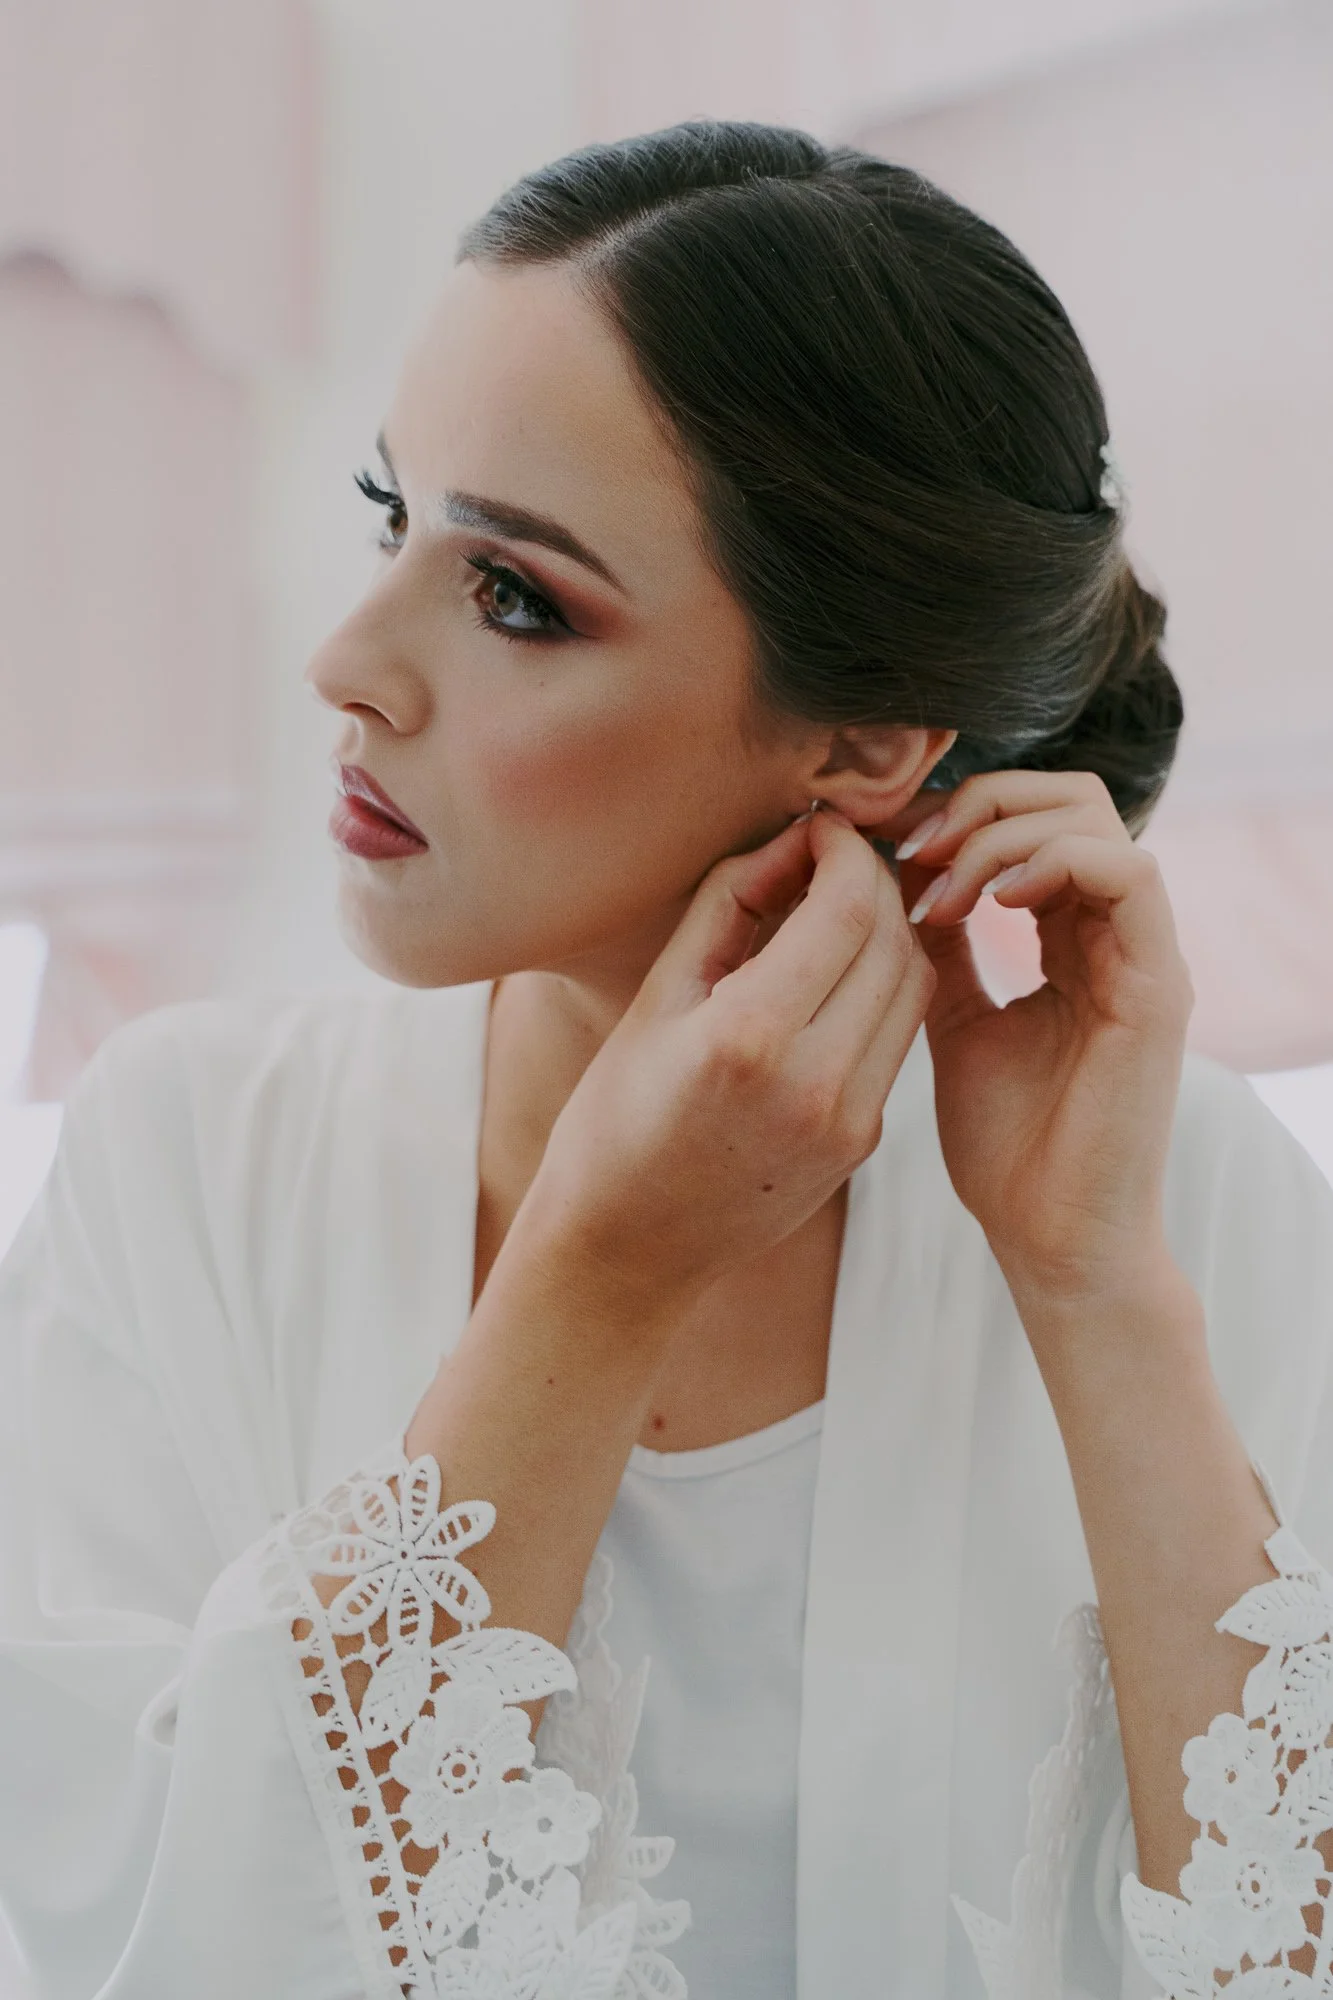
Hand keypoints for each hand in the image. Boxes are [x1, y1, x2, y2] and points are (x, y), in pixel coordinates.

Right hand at [521, 808, 935, 1302]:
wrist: (625, 1253)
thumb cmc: (613, 1122)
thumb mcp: (653, 1000)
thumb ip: (727, 908)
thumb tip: (788, 843)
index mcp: (750, 1038)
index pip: (849, 907)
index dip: (845, 849)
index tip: (816, 829)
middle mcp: (815, 1082)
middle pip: (894, 940)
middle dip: (872, 880)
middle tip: (829, 857)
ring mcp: (850, 1121)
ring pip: (912, 986)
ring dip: (886, 932)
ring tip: (833, 909)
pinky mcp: (863, 1143)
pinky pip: (894, 1039)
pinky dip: (878, 989)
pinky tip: (831, 977)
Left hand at [866, 772, 1195, 1299]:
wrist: (1050, 1239)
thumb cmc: (1005, 1147)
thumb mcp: (953, 1022)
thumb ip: (943, 949)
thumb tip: (900, 878)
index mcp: (1072, 939)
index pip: (1033, 820)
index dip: (957, 813)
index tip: (888, 848)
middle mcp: (1114, 934)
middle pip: (1068, 797)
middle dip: (979, 803)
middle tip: (913, 851)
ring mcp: (1142, 954)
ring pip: (1092, 817)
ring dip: (1001, 833)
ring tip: (940, 888)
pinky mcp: (1157, 985)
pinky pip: (1127, 872)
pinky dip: (1051, 862)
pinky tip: (988, 900)